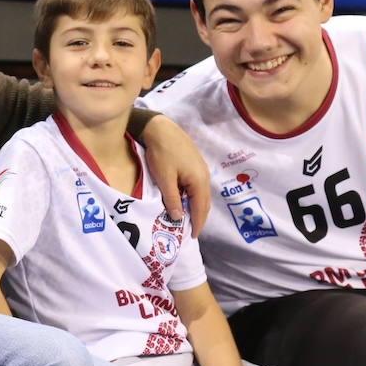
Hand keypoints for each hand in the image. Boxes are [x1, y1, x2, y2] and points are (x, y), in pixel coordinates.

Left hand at [139, 116, 210, 235]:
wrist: (161, 128)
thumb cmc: (162, 153)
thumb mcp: (164, 179)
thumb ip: (172, 199)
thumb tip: (178, 217)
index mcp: (199, 181)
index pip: (200, 209)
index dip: (197, 224)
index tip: (192, 237)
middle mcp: (204, 176)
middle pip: (204, 203)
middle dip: (198, 218)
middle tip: (190, 231)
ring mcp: (201, 169)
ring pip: (200, 194)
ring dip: (195, 207)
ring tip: (186, 219)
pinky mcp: (195, 165)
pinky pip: (196, 186)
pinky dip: (192, 197)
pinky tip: (183, 200)